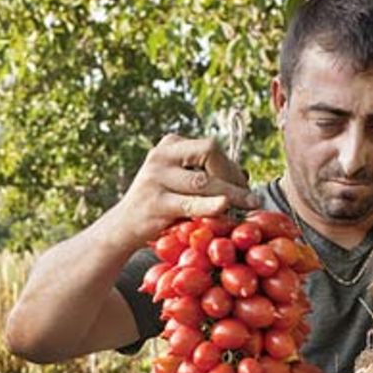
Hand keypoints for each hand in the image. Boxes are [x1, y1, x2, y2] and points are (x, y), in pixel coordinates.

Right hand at [111, 134, 256, 244]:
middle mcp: (160, 156)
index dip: (232, 165)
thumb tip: (243, 176)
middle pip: (209, 153)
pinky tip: (225, 208)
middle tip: (248, 197)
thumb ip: (202, 173)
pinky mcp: (155, 203)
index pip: (210, 146)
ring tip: (249, 204)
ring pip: (203, 181)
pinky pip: (191, 203)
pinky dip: (211, 206)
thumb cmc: (159, 205)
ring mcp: (155, 178)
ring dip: (232, 193)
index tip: (243, 184)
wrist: (122, 227)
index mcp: (169, 145)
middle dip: (233, 175)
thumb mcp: (176, 180)